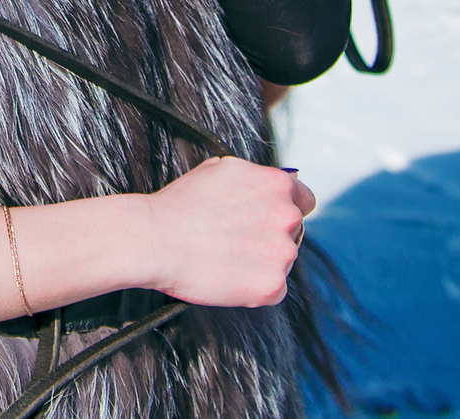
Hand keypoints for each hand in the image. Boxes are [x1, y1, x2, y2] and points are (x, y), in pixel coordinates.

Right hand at [135, 156, 314, 307]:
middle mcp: (288, 217)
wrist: (155, 238)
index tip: (267, 218)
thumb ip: (257, 177)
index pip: (305, 199)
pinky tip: (229, 275)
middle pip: (293, 231)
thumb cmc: (182, 204)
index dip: (284, 208)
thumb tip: (279, 181)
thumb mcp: (223, 169)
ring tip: (226, 257)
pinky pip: (274, 289)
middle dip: (271, 235)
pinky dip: (255, 287)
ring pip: (283, 261)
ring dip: (263, 262)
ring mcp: (282, 254)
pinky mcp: (271, 286)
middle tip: (236, 239)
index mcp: (278, 185)